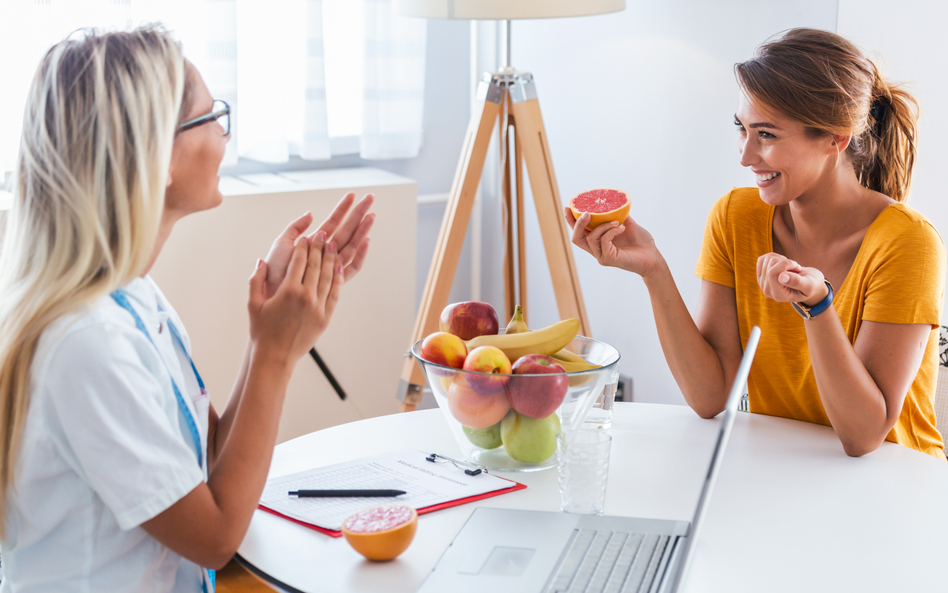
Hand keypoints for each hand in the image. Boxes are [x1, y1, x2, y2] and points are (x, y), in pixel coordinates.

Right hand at [248, 234, 343, 361]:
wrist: (276, 356)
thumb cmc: (262, 331)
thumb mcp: (253, 304)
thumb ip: (256, 280)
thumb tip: (261, 261)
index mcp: (288, 291)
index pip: (299, 262)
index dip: (303, 247)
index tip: (306, 237)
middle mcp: (306, 297)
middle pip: (316, 265)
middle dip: (320, 247)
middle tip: (323, 235)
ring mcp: (318, 307)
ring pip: (328, 277)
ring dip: (331, 259)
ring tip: (333, 246)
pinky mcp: (326, 317)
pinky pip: (335, 293)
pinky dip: (337, 279)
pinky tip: (338, 268)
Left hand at [263, 193, 374, 296]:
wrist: (272, 291)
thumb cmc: (274, 271)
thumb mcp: (282, 243)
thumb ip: (296, 228)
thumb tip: (311, 213)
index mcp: (314, 243)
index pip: (332, 222)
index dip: (342, 209)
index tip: (351, 195)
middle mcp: (324, 253)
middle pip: (346, 230)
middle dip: (358, 214)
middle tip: (370, 198)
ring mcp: (331, 266)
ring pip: (352, 245)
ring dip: (362, 230)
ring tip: (372, 215)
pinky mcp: (334, 280)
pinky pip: (352, 267)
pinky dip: (360, 255)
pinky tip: (366, 241)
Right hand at [564, 207, 660, 277]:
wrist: (653, 257)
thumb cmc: (641, 243)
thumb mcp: (626, 224)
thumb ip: (617, 215)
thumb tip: (612, 201)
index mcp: (598, 242)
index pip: (579, 232)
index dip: (571, 221)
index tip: (568, 207)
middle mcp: (596, 250)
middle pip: (577, 238)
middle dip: (578, 223)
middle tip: (587, 212)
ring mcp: (602, 256)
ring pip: (590, 238)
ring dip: (602, 226)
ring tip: (615, 221)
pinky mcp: (609, 259)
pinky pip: (604, 242)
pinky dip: (611, 232)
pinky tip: (621, 228)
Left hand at [756, 253, 827, 305]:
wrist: (809, 284)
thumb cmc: (811, 284)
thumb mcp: (809, 285)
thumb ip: (797, 282)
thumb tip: (781, 277)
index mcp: (778, 295)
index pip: (772, 273)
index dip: (786, 264)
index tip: (797, 267)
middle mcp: (767, 290)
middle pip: (770, 264)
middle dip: (785, 262)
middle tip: (795, 270)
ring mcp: (762, 283)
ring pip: (767, 260)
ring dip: (781, 260)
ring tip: (790, 269)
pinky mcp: (761, 275)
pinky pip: (763, 258)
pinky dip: (775, 257)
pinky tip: (783, 264)